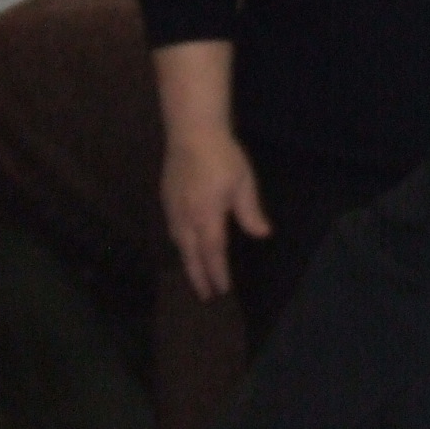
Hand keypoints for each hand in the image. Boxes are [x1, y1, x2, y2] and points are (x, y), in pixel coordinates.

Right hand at [160, 128, 269, 298]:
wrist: (192, 132)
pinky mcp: (166, 199)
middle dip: (199, 277)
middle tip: (206, 296)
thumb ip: (250, 212)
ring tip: (196, 278)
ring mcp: (173, 208)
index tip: (222, 290)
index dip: (217, 273)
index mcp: (206, 215)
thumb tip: (262, 234)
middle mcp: (186, 217)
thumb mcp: (244, 183)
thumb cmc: (223, 156)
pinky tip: (185, 248)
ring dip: (188, 263)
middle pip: (191, 254)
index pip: (213, 252)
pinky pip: (173, 231)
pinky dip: (180, 246)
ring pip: (180, 244)